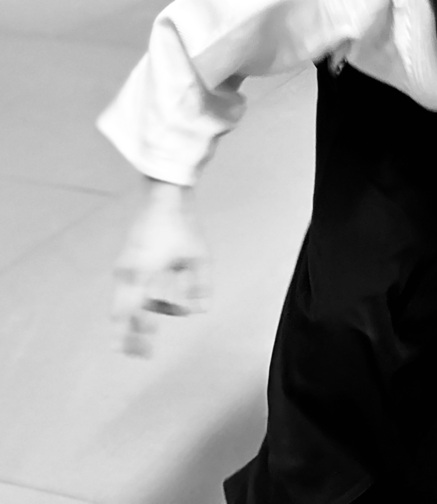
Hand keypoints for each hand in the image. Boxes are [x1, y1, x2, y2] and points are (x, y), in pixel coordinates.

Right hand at [111, 180, 209, 357]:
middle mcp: (130, 272)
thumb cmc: (183, 226)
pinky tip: (152, 309)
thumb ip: (200, 285)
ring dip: (130, 322)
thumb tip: (201, 312)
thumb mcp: (199, 256)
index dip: (143, 332)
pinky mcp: (125, 263)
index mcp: (146, 271)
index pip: (139, 311)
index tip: (149, 349)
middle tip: (134, 355)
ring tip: (137, 340)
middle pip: (120, 314)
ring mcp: (124, 267)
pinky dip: (134, 304)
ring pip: (120, 304)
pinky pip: (125, 292)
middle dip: (126, 337)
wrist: (164, 197)